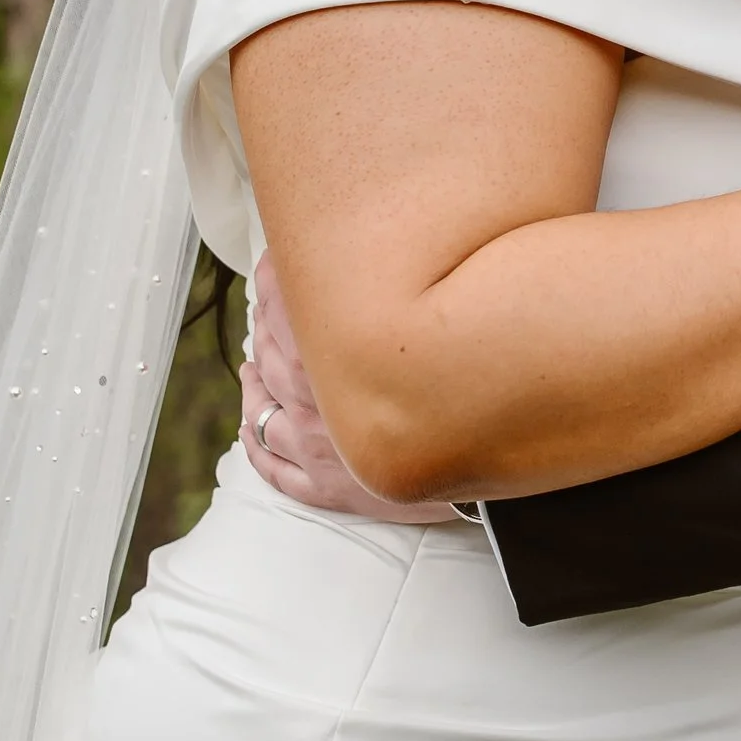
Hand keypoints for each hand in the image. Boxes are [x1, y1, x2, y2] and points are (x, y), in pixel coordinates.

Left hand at [239, 250, 463, 523]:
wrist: (490, 469)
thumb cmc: (473, 396)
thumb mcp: (438, 323)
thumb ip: (398, 290)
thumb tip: (381, 251)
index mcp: (334, 355)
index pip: (283, 304)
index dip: (275, 277)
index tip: (278, 261)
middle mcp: (314, 402)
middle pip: (268, 353)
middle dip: (265, 324)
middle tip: (269, 306)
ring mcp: (316, 449)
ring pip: (261, 410)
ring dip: (252, 383)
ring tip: (250, 366)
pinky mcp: (326, 489)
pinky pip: (273, 468)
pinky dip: (256, 445)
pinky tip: (252, 428)